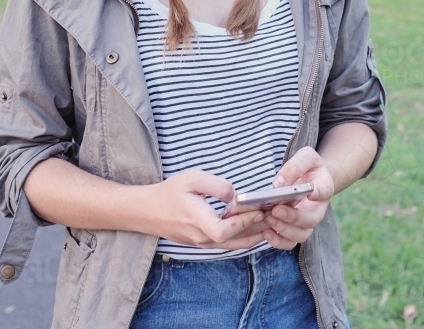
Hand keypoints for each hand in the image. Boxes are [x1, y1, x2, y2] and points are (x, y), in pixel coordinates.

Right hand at [145, 169, 268, 248]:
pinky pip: (227, 243)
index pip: (223, 230)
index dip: (242, 222)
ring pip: (233, 244)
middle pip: (234, 239)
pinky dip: (243, 236)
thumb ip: (216, 185)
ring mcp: (201, 243)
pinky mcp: (203, 242)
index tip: (257, 209)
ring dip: (253, 234)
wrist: (147, 211)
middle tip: (276, 214)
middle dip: (257, 227)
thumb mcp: (192, 179)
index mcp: (196, 220)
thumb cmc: (169, 192)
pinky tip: (256, 228)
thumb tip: (235, 195)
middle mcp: (200, 237)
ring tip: (271, 221)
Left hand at [261, 147, 334, 249]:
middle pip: (311, 220)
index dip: (319, 194)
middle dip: (293, 217)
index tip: (311, 193)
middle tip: (275, 210)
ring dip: (284, 231)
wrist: (311, 179)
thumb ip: (295, 166)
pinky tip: (266, 232)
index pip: (324, 191)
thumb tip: (278, 184)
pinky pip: (289, 243)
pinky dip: (278, 241)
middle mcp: (318, 209)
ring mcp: (306, 222)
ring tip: (268, 219)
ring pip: (300, 235)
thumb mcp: (305, 157)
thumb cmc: (308, 167)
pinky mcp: (294, 230)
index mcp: (324, 187)